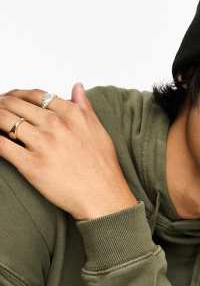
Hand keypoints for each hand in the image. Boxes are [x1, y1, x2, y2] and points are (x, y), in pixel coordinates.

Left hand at [0, 83, 137, 219]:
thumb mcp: (99, 130)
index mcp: (72, 114)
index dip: (18, 95)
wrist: (104, 197)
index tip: (11, 99)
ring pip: (5, 121)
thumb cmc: (103, 168)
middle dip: (1, 104)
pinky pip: (2, 146)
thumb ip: (85, 107)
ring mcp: (43, 144)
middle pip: (16, 105)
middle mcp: (56, 125)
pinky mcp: (31, 165)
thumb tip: (78, 88)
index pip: (36, 95)